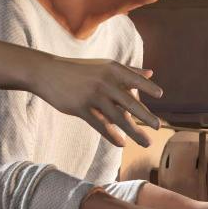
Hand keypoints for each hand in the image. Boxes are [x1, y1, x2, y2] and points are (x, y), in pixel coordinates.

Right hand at [32, 53, 163, 148]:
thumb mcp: (103, 65)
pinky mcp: (80, 108)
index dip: (147, 87)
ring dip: (134, 132)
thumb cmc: (79, 69)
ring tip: (146, 142)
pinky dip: (112, 135)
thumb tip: (151, 73)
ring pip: (117, 118)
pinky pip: (100, 125)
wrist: (47, 72)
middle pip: (129, 102)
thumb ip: (128, 70)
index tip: (160, 96)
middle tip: (159, 126)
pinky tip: (121, 143)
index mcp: (112, 68)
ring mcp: (92, 95)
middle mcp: (104, 81)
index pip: (134, 79)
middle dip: (145, 116)